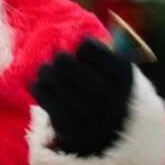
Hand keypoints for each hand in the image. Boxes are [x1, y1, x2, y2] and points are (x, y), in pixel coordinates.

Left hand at [30, 38, 132, 156]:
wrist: (110, 135)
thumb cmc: (109, 91)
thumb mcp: (116, 71)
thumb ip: (102, 51)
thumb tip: (74, 30)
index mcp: (124, 77)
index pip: (86, 47)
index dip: (82, 49)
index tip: (85, 56)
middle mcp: (108, 97)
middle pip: (63, 61)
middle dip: (59, 59)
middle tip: (61, 62)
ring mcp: (87, 113)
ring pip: (48, 74)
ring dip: (47, 71)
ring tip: (52, 74)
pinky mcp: (67, 124)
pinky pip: (40, 90)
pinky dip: (40, 86)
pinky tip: (47, 89)